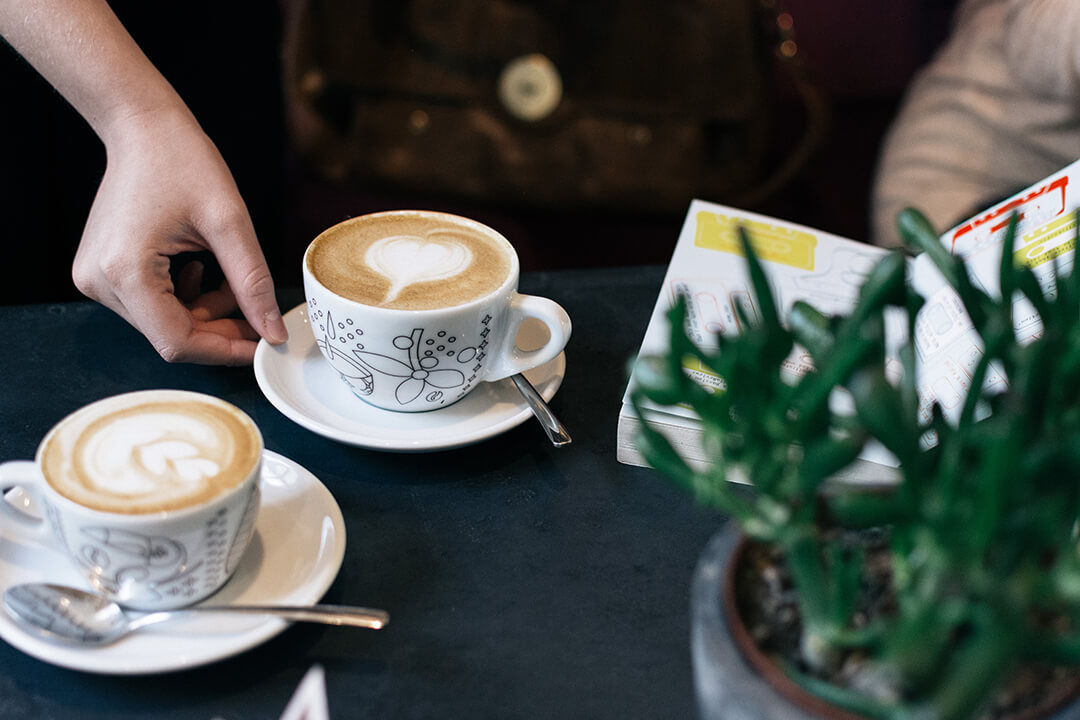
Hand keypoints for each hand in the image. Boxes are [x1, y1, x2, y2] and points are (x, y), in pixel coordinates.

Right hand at [73, 111, 287, 364]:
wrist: (142, 127)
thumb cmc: (182, 161)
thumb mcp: (229, 223)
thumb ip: (253, 284)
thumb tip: (272, 333)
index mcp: (126, 272)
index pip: (177, 342)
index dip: (225, 350)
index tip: (262, 346)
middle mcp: (100, 283)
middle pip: (169, 336)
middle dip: (219, 330)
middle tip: (256, 314)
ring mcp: (95, 279)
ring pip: (163, 323)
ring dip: (203, 312)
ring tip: (229, 281)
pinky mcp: (102, 272)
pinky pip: (150, 305)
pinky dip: (184, 298)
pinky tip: (199, 269)